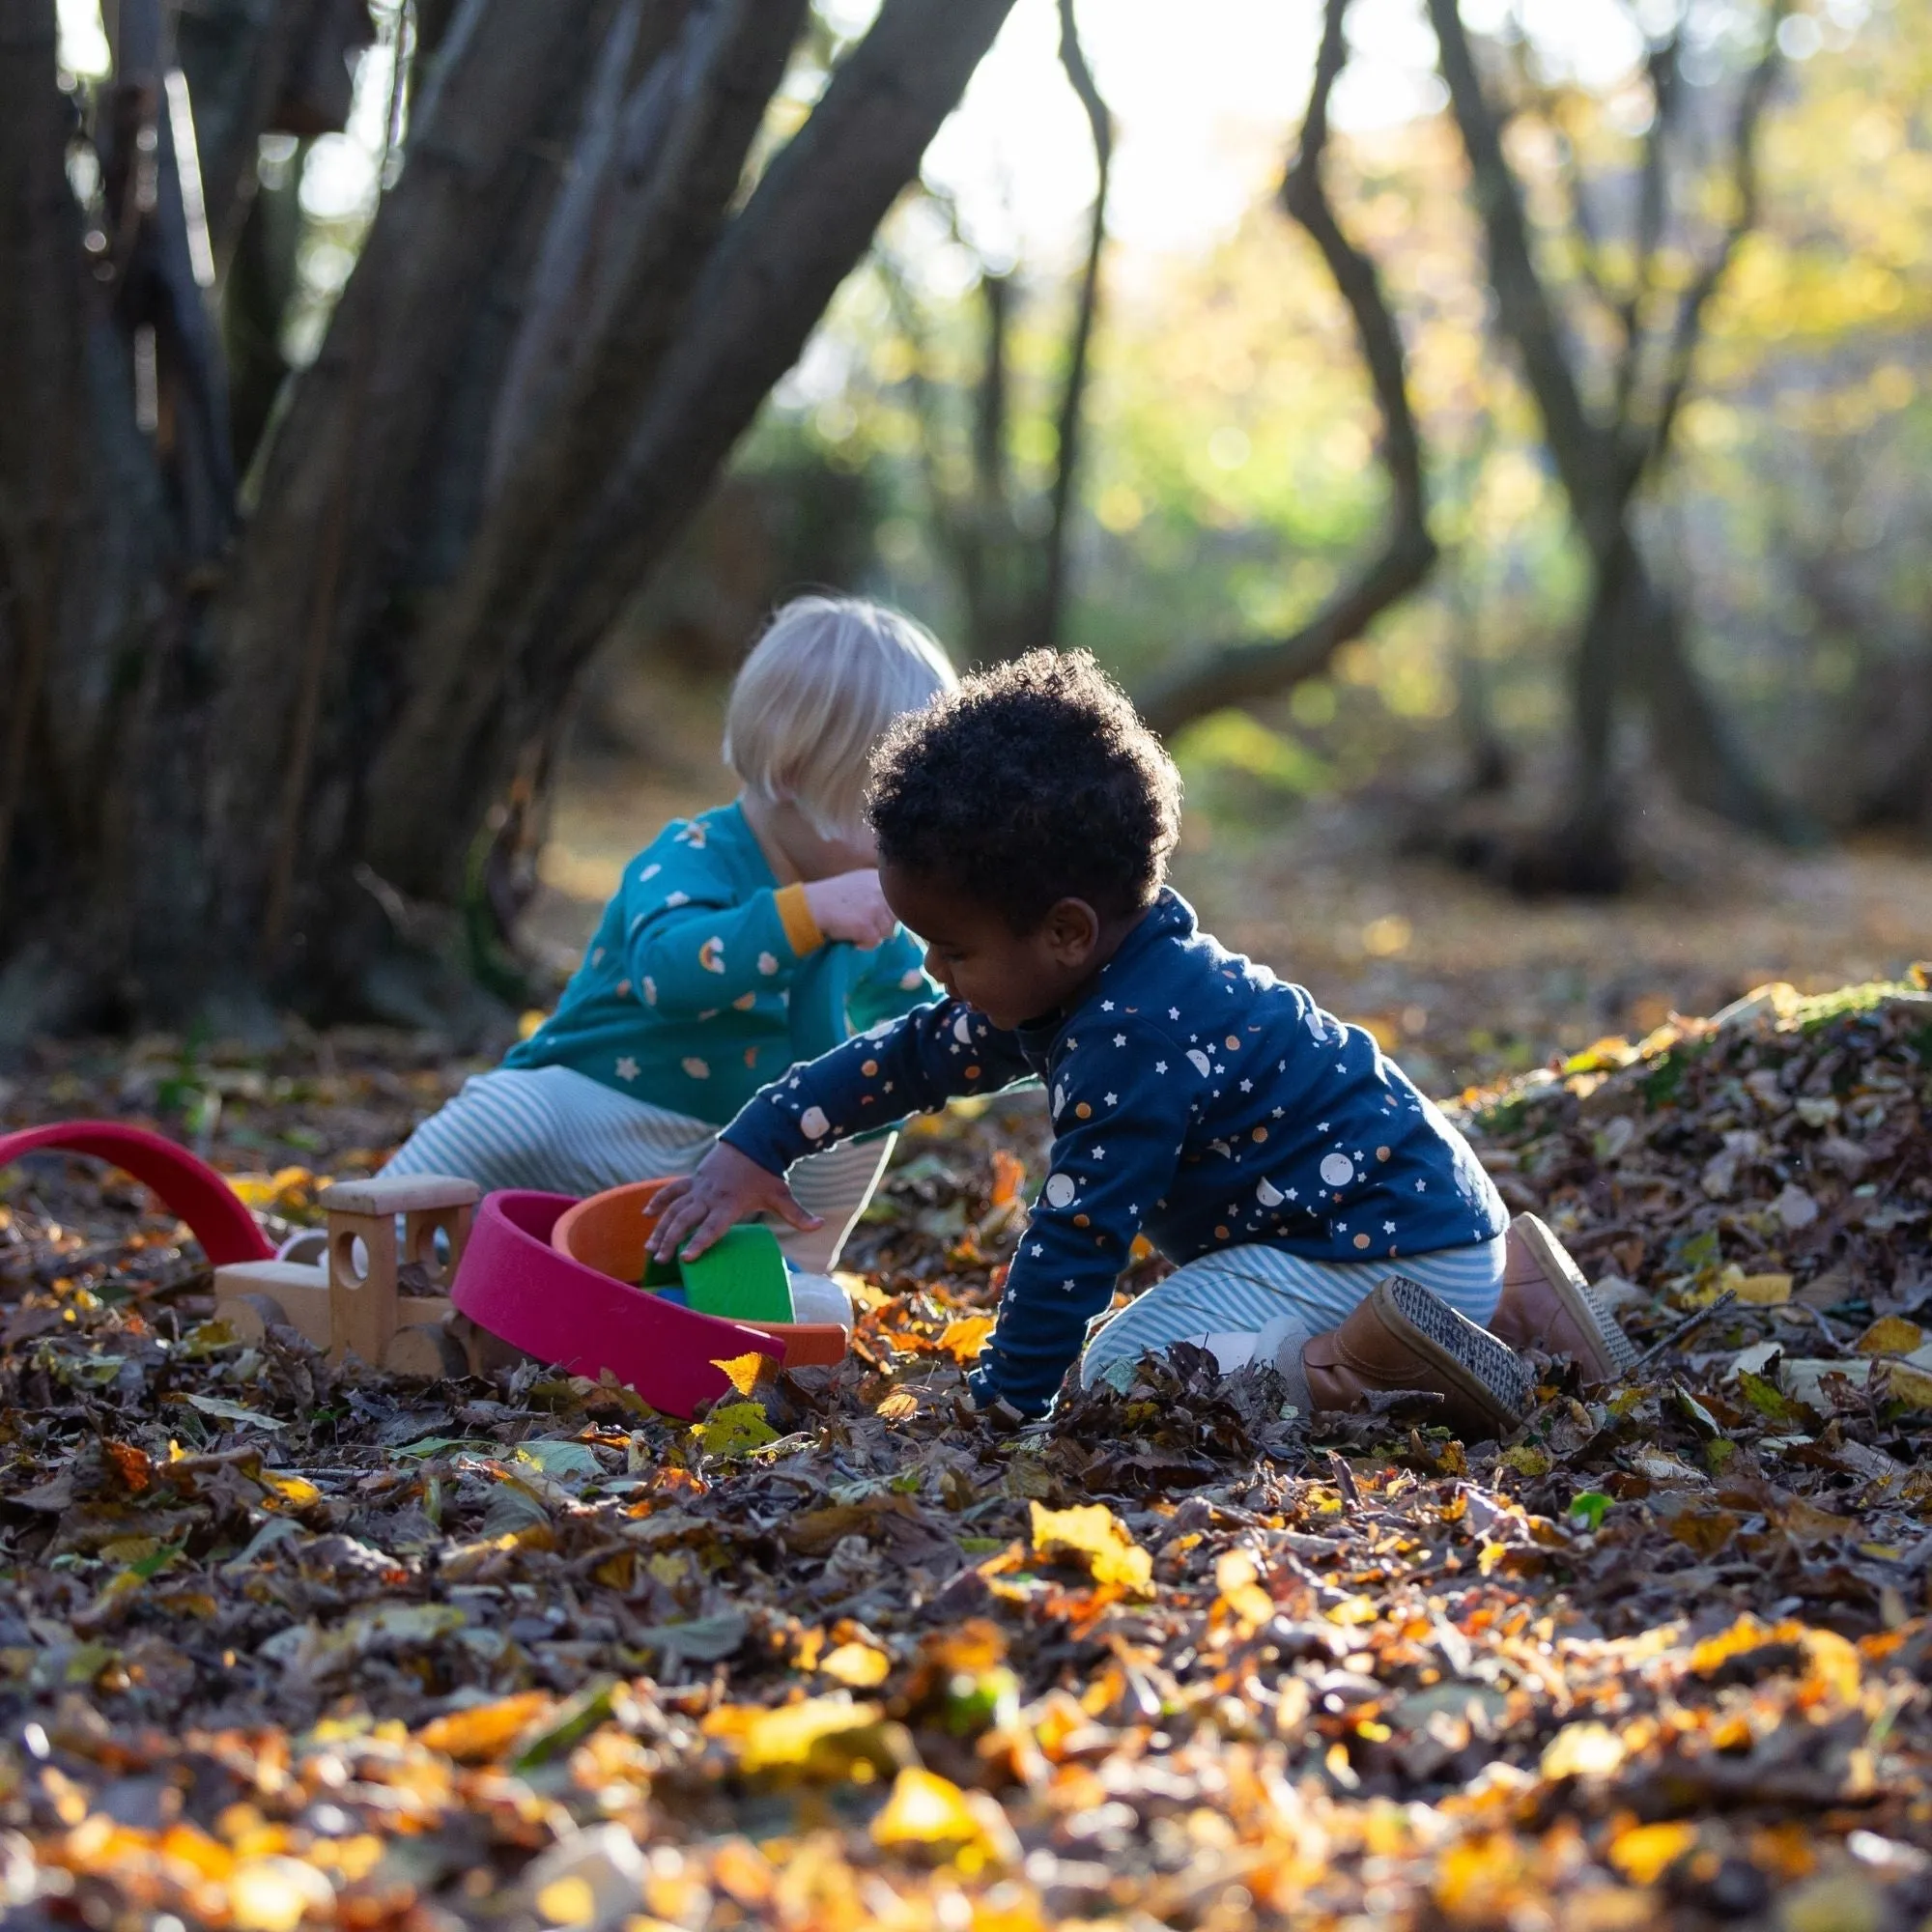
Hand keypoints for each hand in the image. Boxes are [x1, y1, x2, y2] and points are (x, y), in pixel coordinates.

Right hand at [647, 1142, 820, 1262]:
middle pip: (686, 1220)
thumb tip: (821, 1225)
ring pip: (674, 1208)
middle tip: (662, 1260)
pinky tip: (646, 1215)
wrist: (753, 1140)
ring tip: (650, 1249)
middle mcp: (711, 1196)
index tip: (687, 1258)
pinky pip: (672, 1190)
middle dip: (672, 1240)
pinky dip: (659, 1201)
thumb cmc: (768, 1173)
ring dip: (661, 1228)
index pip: (713, 1227)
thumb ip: (798, 1214)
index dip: (700, 1242)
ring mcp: (699, 1186)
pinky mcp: (693, 1179)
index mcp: (731, 1203)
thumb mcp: (782, 1195)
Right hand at [803, 869, 896, 948]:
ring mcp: (874, 908)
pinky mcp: (867, 926)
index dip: (889, 912)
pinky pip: (875, 942)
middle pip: (896, 917)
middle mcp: (879, 891)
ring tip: (855, 929)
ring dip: (873, 934)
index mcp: (877, 878)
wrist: (810, 906)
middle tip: (864, 926)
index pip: (898, 900)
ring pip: (888, 931)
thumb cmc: (831, 897)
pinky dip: (864, 944)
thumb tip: (896, 910)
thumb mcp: (857, 882)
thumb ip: (876, 890)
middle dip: (883, 924)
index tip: (875, 917)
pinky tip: (852, 937)